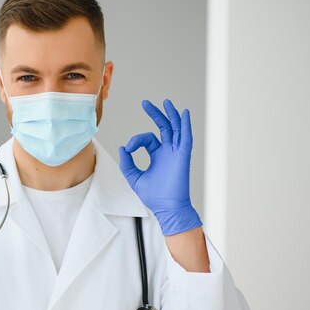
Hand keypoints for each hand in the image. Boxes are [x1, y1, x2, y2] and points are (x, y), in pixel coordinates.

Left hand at [118, 99, 201, 235]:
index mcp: (157, 155)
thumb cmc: (153, 196)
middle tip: (145, 103)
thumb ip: (127, 163)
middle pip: (163, 127)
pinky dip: (185, 125)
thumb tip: (123, 148)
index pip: (147, 138)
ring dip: (171, 114)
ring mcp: (176, 152)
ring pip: (175, 128)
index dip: (136, 140)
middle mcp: (168, 151)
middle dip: (155, 114)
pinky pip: (186, 137)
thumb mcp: (134, 178)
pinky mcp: (183, 156)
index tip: (128, 149)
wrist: (167, 207)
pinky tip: (184, 114)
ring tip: (166, 102)